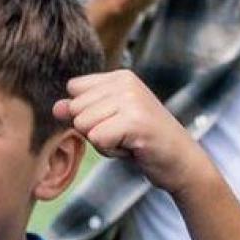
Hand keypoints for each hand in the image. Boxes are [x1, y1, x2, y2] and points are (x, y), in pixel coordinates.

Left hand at [53, 69, 213, 197]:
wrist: (183, 163)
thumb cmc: (143, 142)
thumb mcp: (108, 121)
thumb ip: (81, 111)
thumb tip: (56, 107)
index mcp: (120, 76)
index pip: (74, 89)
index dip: (87, 113)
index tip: (116, 122)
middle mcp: (126, 81)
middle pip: (75, 108)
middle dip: (94, 130)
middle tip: (125, 134)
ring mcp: (132, 99)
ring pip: (83, 124)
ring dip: (103, 142)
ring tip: (129, 140)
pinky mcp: (135, 120)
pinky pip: (96, 139)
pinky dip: (111, 151)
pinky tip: (133, 147)